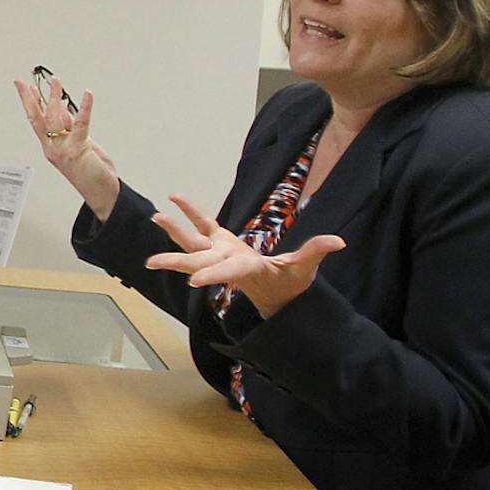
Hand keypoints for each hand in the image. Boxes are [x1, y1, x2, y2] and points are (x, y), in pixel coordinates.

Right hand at [14, 74, 119, 222]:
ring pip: (55, 118)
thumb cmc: (93, 173)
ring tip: (56, 82)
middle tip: (24, 82)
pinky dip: (84, 108)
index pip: (37, 120)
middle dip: (29, 98)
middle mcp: (53, 147)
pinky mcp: (77, 149)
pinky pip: (80, 124)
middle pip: (38, 118)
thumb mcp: (80, 146)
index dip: (30, 103)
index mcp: (51, 147)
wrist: (101, 193)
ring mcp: (63, 149)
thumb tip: (67, 112)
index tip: (25, 88)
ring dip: (55, 98)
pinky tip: (87, 95)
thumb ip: (72, 130)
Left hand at [144, 193, 344, 316]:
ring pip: (193, 242)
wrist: (278, 292)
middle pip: (199, 261)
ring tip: (155, 217)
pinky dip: (191, 211)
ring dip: (174, 231)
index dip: (212, 276)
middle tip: (151, 263)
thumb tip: (338, 241)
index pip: (228, 273)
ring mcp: (222, 251)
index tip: (192, 282)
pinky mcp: (223, 241)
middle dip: (176, 261)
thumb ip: (316, 252)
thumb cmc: (291, 284)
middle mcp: (228, 261)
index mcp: (246, 270)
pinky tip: (174, 197)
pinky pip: (204, 224)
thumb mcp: (305, 270)